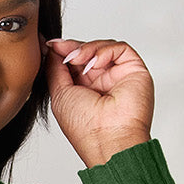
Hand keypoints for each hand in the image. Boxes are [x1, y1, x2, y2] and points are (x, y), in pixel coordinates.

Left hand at [42, 37, 153, 167]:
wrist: (108, 139)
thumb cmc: (85, 127)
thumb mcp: (59, 94)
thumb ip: (55, 69)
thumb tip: (52, 49)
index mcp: (84, 91)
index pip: (75, 63)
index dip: (63, 52)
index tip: (49, 45)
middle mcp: (102, 83)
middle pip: (88, 52)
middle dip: (73, 48)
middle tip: (62, 49)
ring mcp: (118, 76)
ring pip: (103, 47)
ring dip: (87, 49)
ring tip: (77, 59)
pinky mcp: (134, 70)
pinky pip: (120, 49)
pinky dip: (104, 51)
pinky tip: (94, 64)